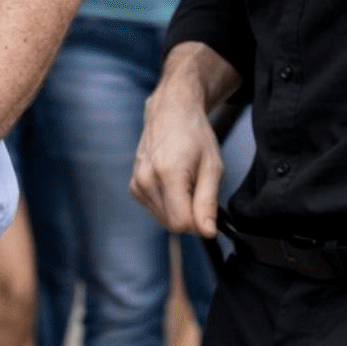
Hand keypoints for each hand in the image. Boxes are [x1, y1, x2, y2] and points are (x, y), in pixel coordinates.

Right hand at [130, 84, 224, 238]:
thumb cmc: (195, 135)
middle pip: (172, 224)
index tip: (207, 205)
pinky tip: (173, 183)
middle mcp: (146, 180)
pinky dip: (168, 204)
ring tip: (185, 182)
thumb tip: (207, 233)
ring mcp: (137, 183)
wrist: (171, 112)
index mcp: (167, 174)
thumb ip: (208, 202)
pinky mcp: (134, 186)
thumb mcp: (212, 167)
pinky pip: (155, 210)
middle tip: (197, 188)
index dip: (198, 222)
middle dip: (190, 215)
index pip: (181, 223)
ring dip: (179, 209)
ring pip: (163, 220)